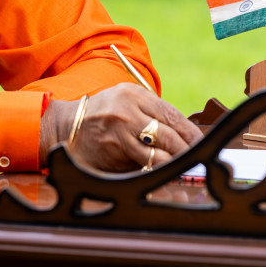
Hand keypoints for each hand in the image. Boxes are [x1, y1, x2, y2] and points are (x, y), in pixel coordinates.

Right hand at [41, 83, 202, 172]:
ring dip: (172, 165)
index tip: (199, 142)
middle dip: (185, 150)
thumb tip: (185, 133)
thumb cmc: (104, 113)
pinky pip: (141, 167)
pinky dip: (153, 171)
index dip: (189, 132)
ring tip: (180, 167)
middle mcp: (125, 114)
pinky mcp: (112, 157)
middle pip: (168, 136)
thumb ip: (152, 111)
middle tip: (194, 158)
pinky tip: (158, 172)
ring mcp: (118, 137)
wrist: (66, 127)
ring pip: (157, 156)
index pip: (170, 115)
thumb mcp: (125, 99)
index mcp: (132, 95)